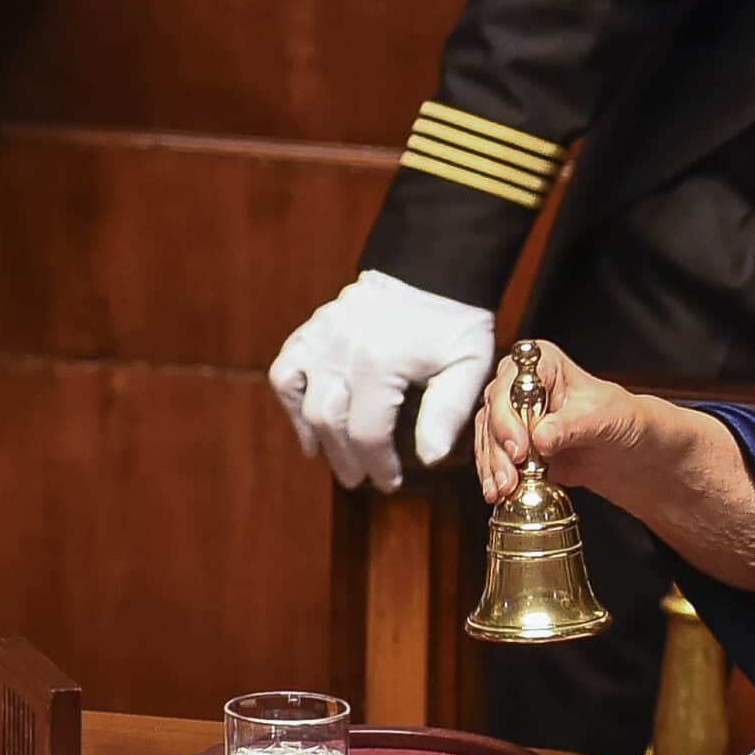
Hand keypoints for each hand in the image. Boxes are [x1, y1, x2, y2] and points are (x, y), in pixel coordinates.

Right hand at [268, 271, 495, 491]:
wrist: (433, 271)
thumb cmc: (454, 321)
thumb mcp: (468, 365)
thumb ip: (448, 412)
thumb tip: (429, 459)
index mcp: (380, 365)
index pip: (367, 434)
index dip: (377, 465)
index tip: (390, 483)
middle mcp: (342, 353)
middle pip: (331, 423)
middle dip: (346, 459)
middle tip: (359, 479)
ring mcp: (322, 339)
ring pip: (301, 400)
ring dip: (315, 435)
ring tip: (331, 458)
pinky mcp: (313, 330)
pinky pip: (285, 370)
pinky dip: (291, 398)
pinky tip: (306, 419)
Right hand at [471, 340, 645, 504]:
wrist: (625, 448)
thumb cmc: (619, 418)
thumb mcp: (602, 417)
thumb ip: (570, 425)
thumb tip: (540, 437)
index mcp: (543, 363)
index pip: (513, 385)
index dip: (510, 416)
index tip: (520, 446)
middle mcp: (520, 384)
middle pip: (494, 412)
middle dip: (499, 448)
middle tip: (510, 476)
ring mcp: (512, 415)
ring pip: (488, 437)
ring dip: (493, 467)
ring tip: (503, 490)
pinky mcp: (510, 443)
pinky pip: (492, 457)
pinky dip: (493, 476)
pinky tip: (498, 492)